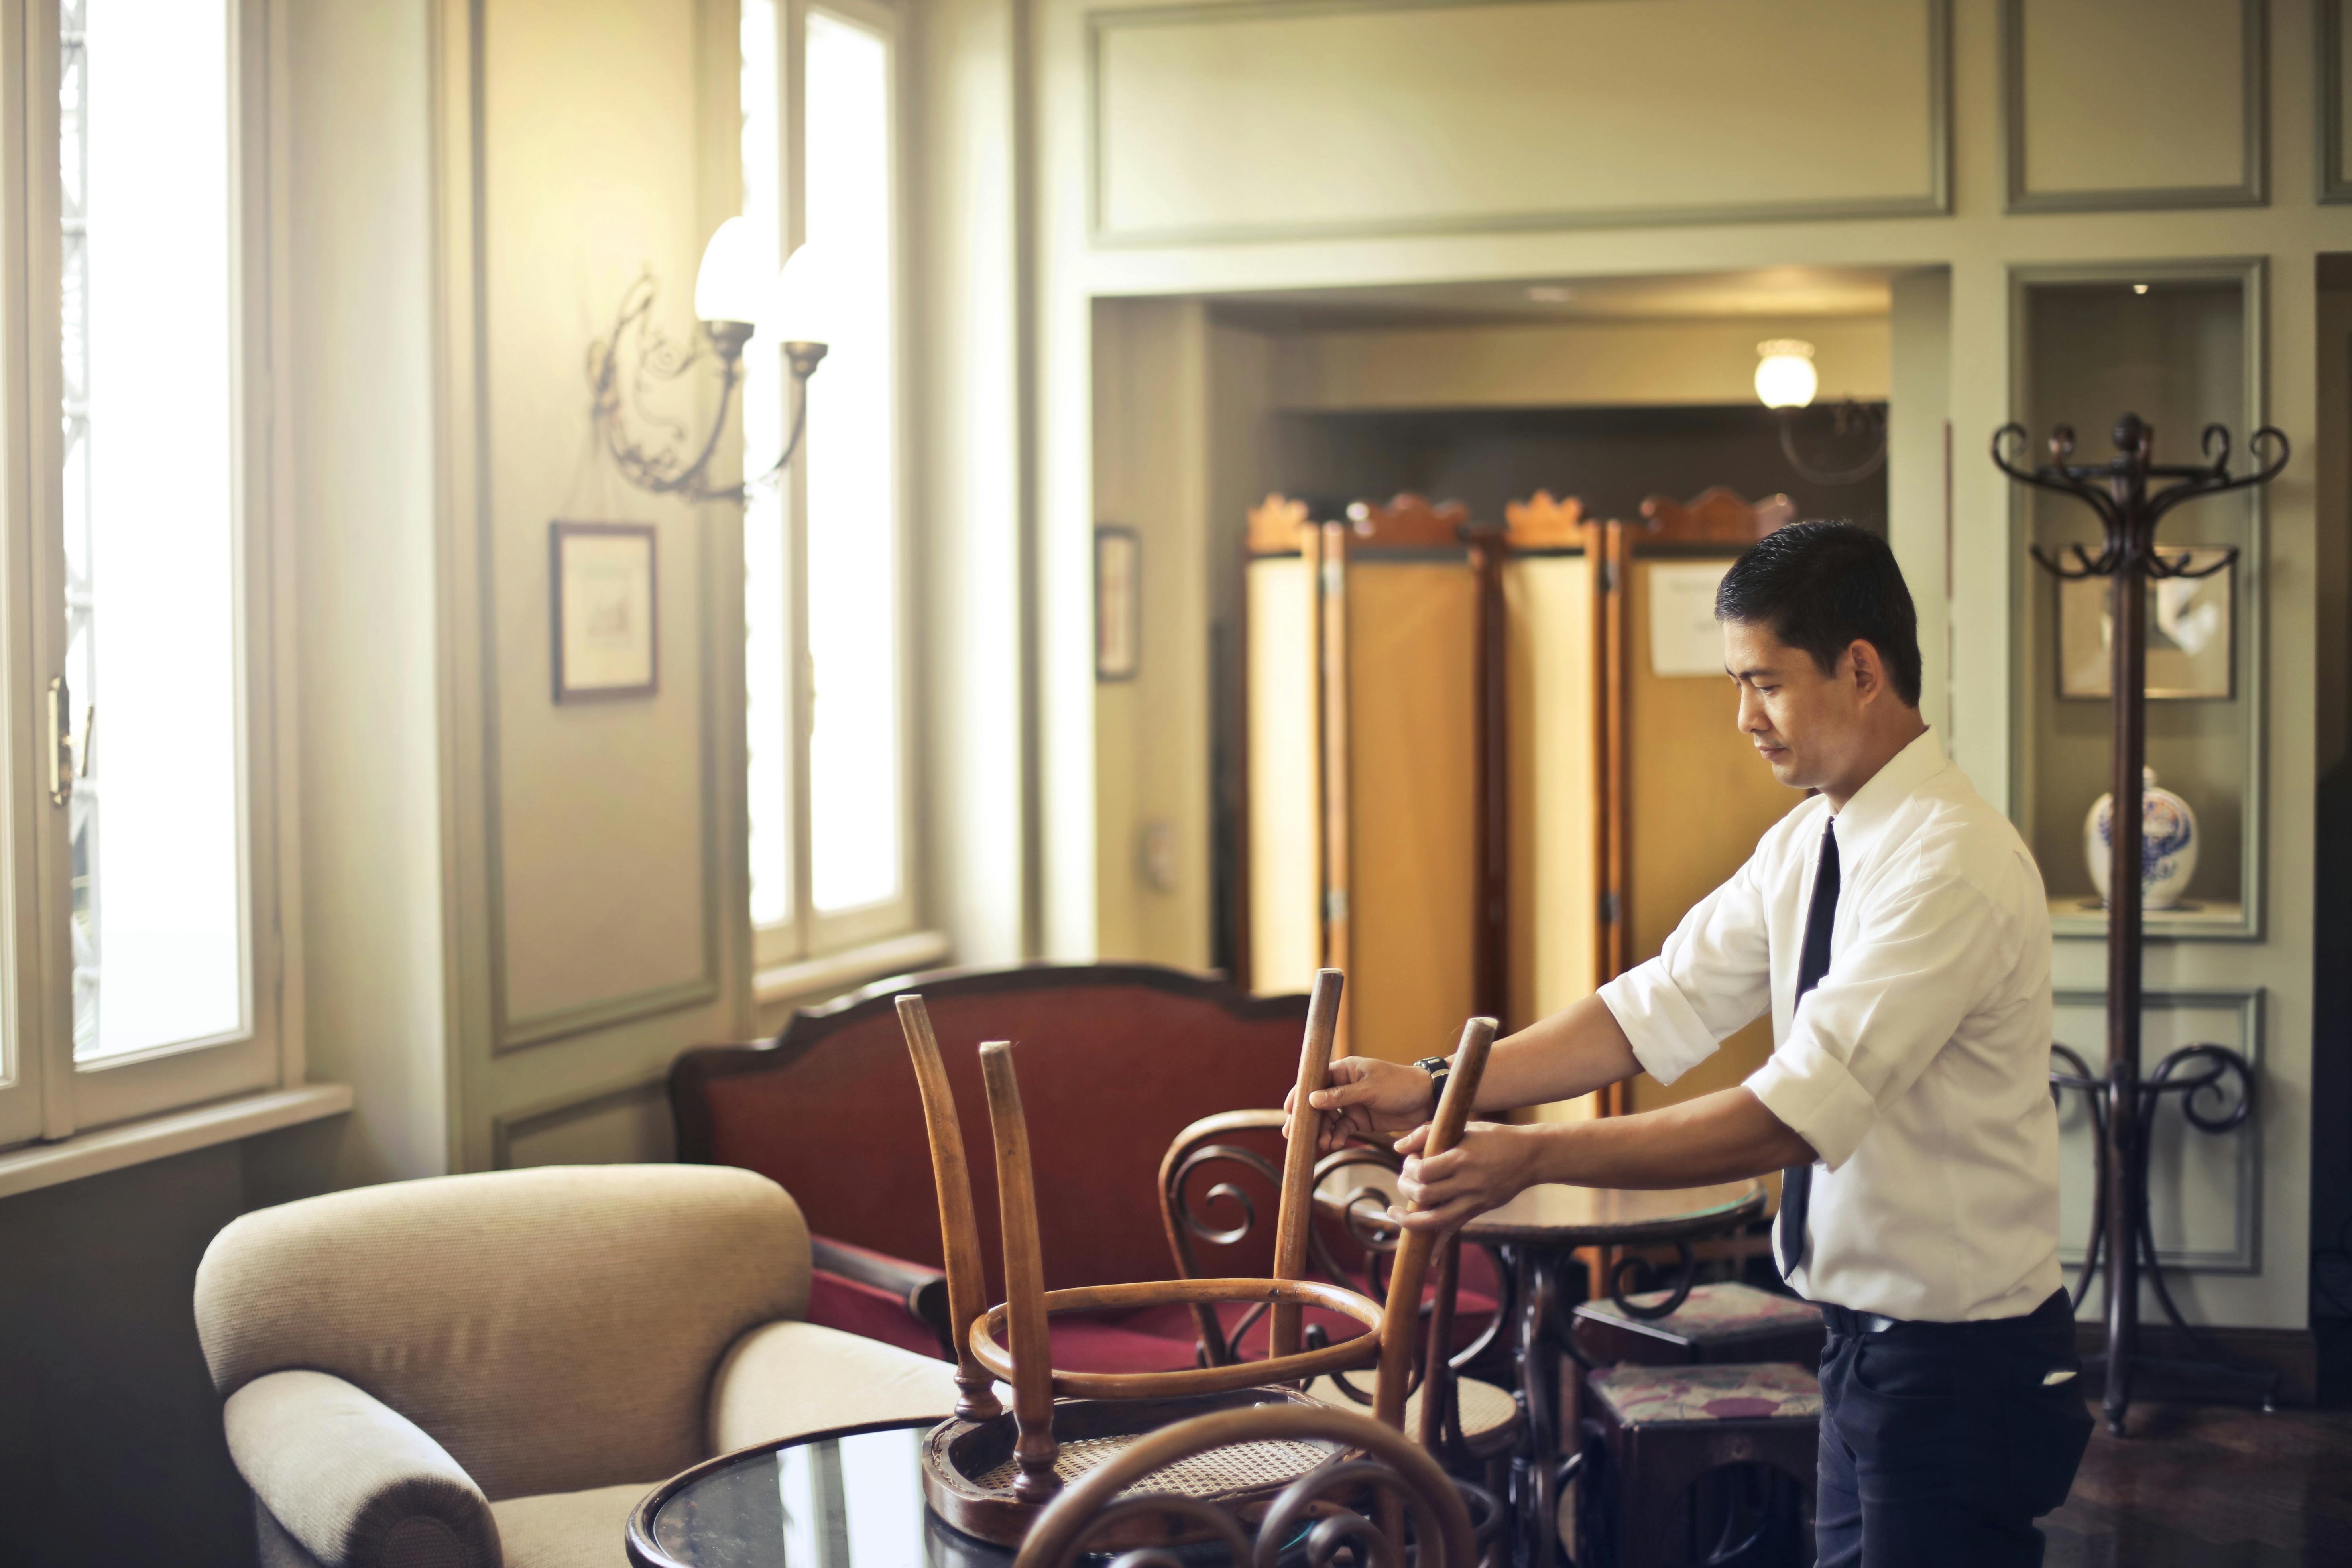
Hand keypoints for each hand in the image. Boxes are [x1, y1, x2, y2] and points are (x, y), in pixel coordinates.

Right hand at [1283, 1056, 1435, 1152]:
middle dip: (1307, 1119)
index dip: (1300, 1094)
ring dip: (1322, 1131)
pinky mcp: (1360, 1119)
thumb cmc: (1400, 1085)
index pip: (1315, 1080)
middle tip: (1294, 1134)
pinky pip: (1342, 1129)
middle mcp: (1344, 1086)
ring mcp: (1351, 1104)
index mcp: (1345, 1070)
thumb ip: (1341, 1095)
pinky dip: (1336, 1137)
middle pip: (1318, 1102)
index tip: (1289, 1110)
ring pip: (1328, 1118)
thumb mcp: (1370, 1089)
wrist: (1426, 1100)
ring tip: (1322, 1143)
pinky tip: (1334, 1144)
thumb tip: (1312, 1099)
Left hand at [1392, 1121, 1536, 1232]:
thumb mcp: (1464, 1127)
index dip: (1409, 1167)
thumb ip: (1427, 1133)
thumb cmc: (1495, 1137)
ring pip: (1436, 1219)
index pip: (1423, 1171)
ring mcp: (1474, 1200)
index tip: (1411, 1160)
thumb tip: (1397, 1147)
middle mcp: (1467, 1183)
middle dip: (1405, 1187)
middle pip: (1424, 1195)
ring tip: (1395, 1213)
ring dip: (1410, 1219)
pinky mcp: (1478, 1210)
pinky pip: (1455, 1230)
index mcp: (1461, 1159)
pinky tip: (1429, 1259)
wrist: (1531, 1156)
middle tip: (1405, 1179)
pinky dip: (1440, 1246)